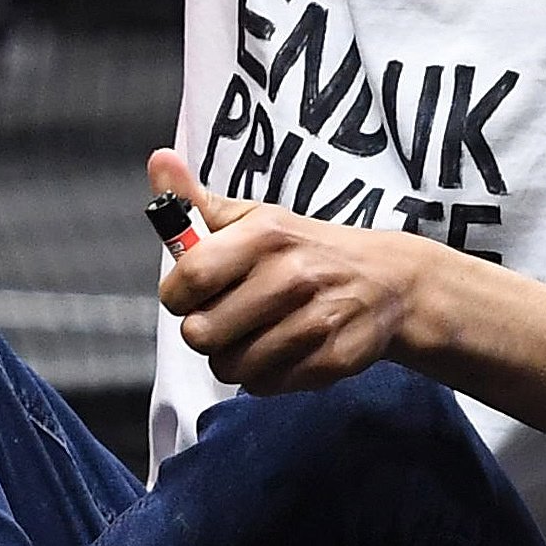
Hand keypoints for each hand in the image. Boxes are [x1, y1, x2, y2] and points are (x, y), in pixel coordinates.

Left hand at [146, 147, 440, 395]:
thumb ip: (196, 201)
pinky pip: (265, 385)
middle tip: (226, 317)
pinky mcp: (331, 359)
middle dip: (204, 332)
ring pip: (231, 367)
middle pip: (202, 334)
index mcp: (264, 234)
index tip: (189, 295)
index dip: (177, 296)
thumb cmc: (302, 249)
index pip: (190, 279)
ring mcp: (315, 320)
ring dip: (234, 357)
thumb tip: (158, 160)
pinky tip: (282, 350)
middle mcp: (291, 276)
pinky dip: (266, 375)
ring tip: (255, 334)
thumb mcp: (253, 218)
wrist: (387, 282)